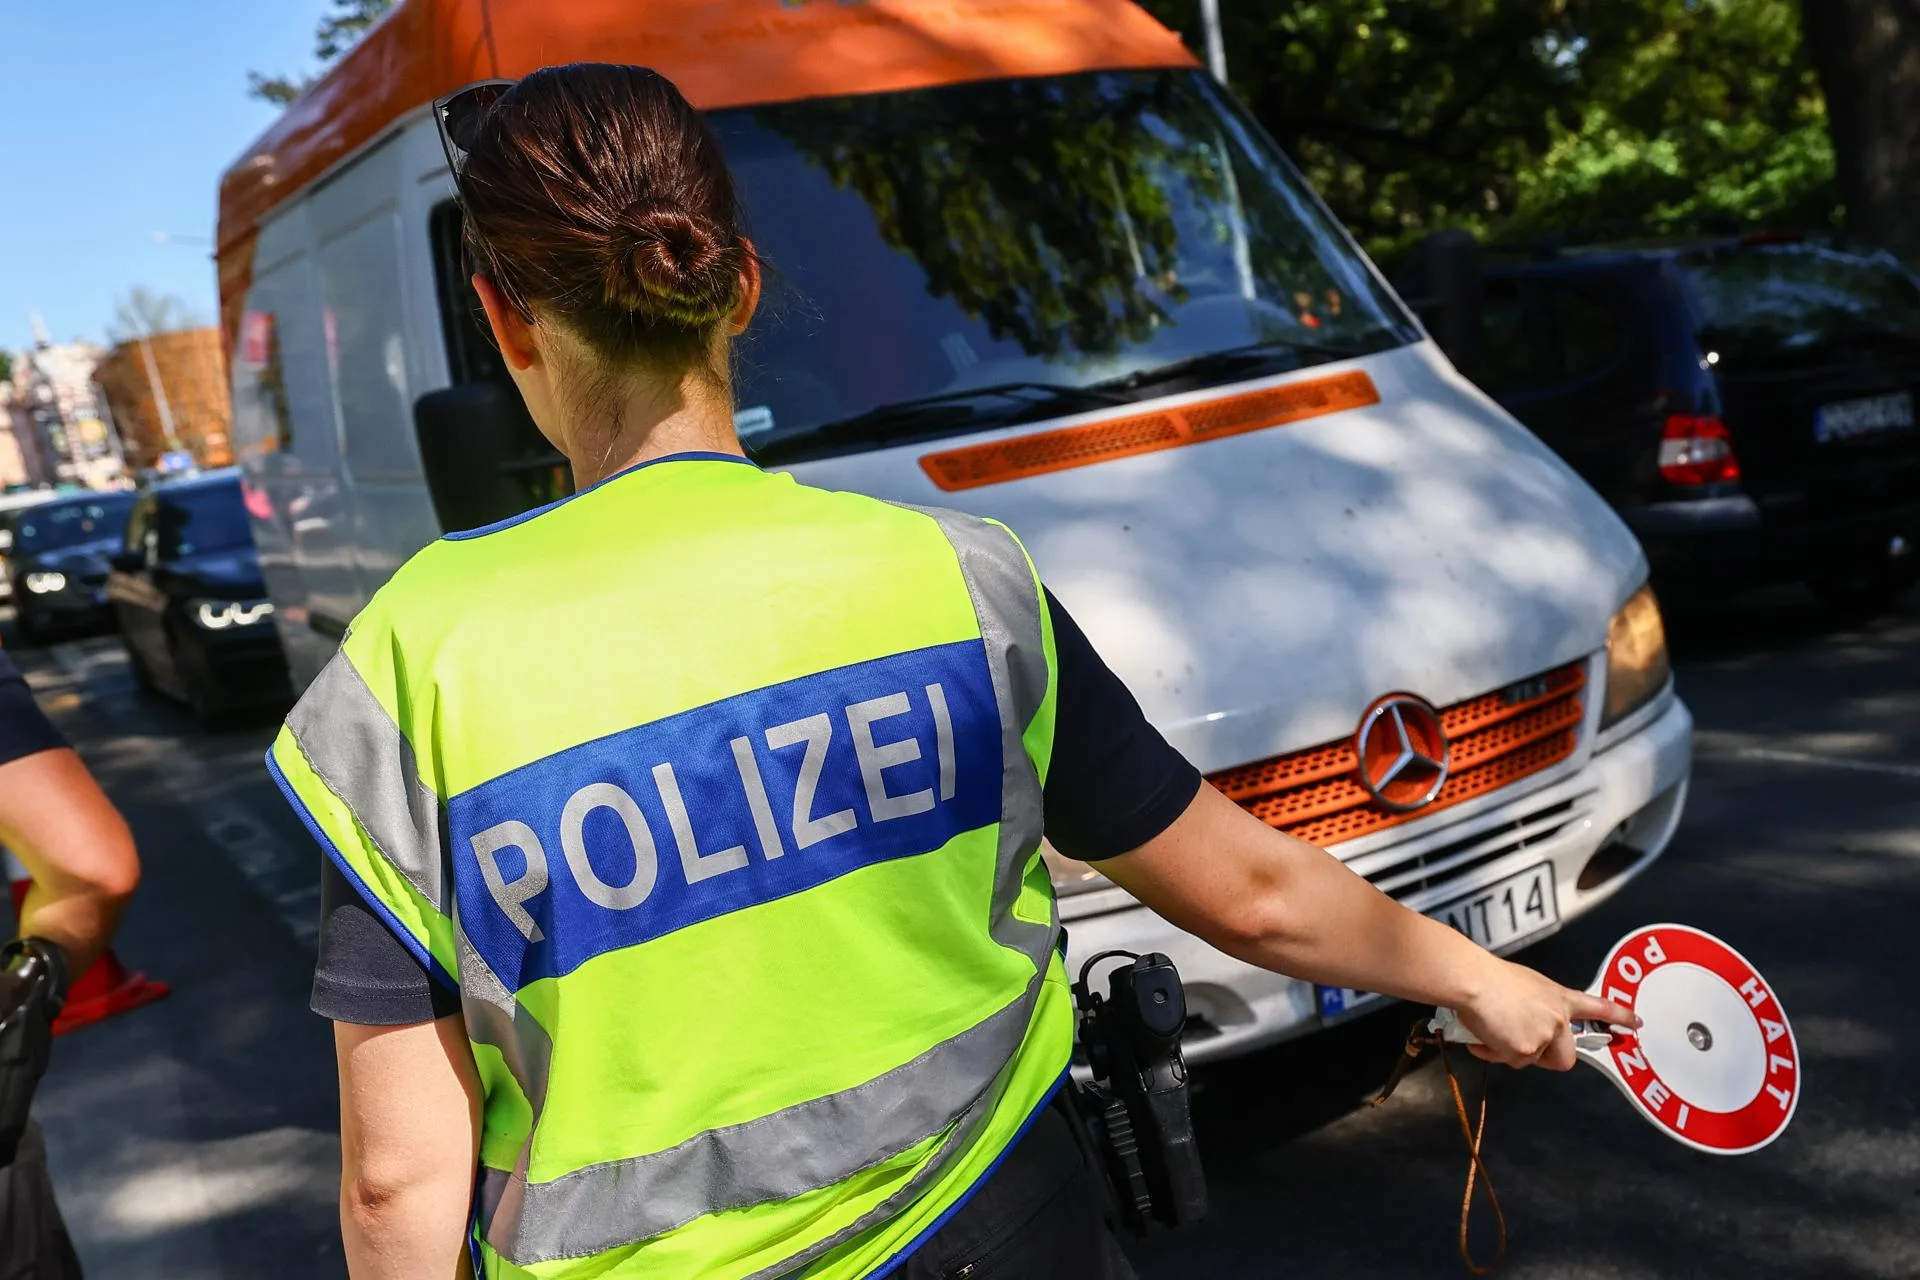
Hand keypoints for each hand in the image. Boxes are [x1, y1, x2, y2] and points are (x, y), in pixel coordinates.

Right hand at [1457, 958, 1637, 1070]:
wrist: (1474, 981)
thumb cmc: (1491, 976)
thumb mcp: (1528, 985)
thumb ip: (1540, 1006)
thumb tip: (1528, 1021)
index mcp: (1560, 998)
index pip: (1599, 1008)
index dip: (1620, 1017)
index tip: (1636, 1024)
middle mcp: (1558, 1019)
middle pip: (1566, 1059)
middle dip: (1546, 1058)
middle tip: (1524, 1045)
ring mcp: (1544, 1036)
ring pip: (1530, 1061)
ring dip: (1510, 1051)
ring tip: (1493, 1028)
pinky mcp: (1525, 1050)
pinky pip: (1508, 1061)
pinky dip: (1493, 1052)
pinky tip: (1483, 1036)